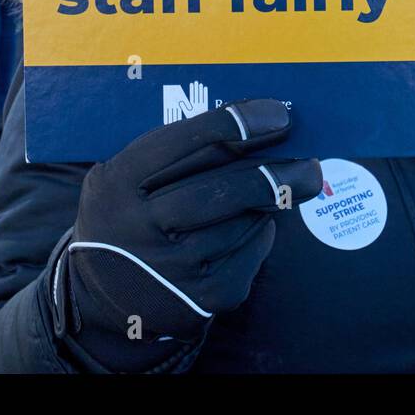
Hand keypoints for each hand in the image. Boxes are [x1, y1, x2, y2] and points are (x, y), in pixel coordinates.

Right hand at [58, 99, 320, 361]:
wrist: (104, 298)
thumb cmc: (131, 216)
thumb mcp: (128, 179)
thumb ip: (175, 154)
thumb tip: (254, 122)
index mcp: (116, 185)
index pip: (180, 144)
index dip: (233, 124)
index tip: (277, 114)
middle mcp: (138, 229)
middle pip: (221, 191)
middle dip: (273, 174)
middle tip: (310, 164)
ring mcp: (170, 270)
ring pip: (242, 223)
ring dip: (267, 205)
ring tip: (279, 191)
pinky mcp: (200, 300)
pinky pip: (249, 254)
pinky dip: (260, 235)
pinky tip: (256, 226)